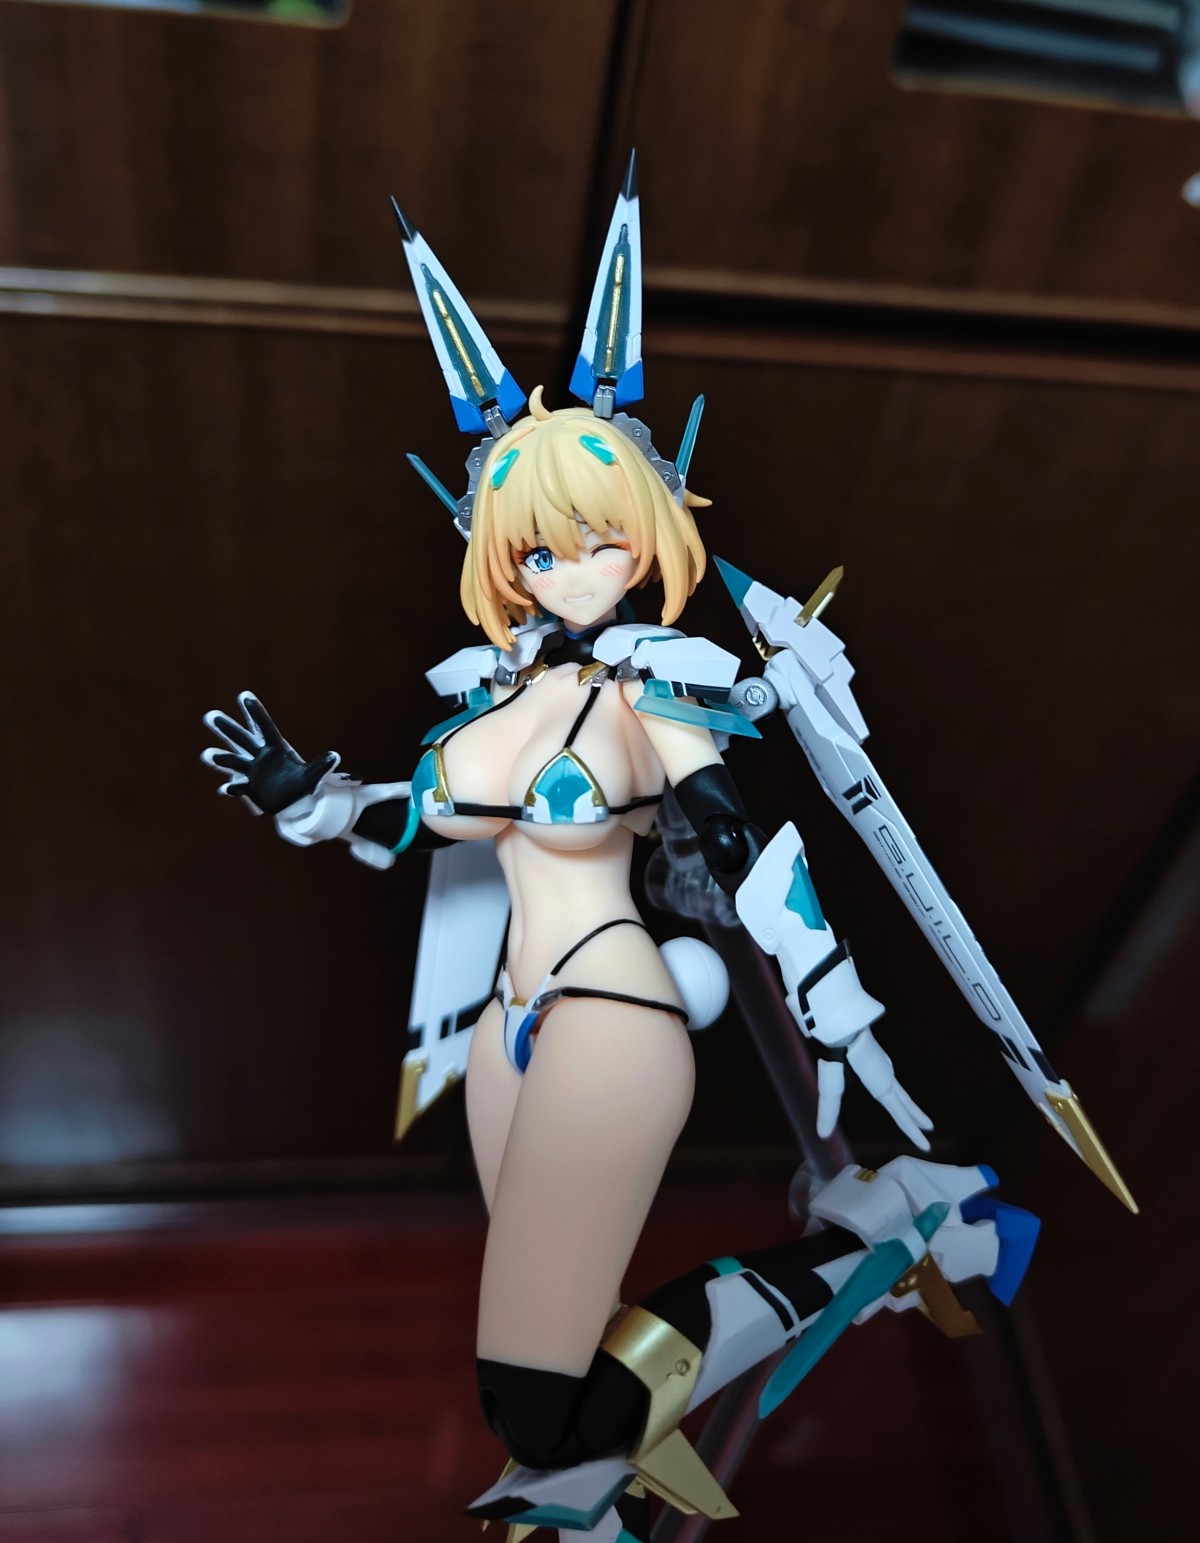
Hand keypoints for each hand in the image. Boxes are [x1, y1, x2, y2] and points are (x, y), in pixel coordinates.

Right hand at [202, 691, 339, 816]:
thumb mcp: (313, 776)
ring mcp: (251, 772)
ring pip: (234, 762)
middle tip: (210, 715)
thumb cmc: (302, 784)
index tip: (244, 695)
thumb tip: (335, 756)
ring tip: (207, 754)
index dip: (255, 712)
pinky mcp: (249, 788)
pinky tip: (226, 789)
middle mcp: (259, 756)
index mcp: (275, 748)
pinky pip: (238, 787)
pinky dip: (232, 788)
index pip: (264, 727)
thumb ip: (321, 766)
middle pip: (242, 739)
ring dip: (221, 758)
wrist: (293, 802)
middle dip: (227, 728)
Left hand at [815, 1029, 932, 1149]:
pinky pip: (893, 1080)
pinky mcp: (878, 1056)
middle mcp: (887, 1077)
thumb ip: (829, 1109)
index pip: (900, 1115)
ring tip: (920, 1116)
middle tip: (931, 1130)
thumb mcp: (831, 1084)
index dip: (912, 1132)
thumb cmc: (838, 1052)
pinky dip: (900, 1091)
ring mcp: (884, 1065)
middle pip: (906, 1103)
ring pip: (902, 1091)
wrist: (843, 1020)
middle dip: (917, 1118)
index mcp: (881, 1087)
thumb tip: (823, 1136)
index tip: (926, 1147)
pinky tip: (893, 1088)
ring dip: (911, 1105)